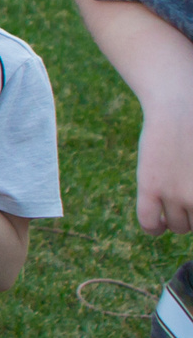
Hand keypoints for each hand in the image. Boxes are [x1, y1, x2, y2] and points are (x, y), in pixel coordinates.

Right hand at [138, 100, 192, 233]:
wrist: (181, 110)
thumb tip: (191, 202)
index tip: (191, 204)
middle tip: (189, 196)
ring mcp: (176, 195)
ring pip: (178, 227)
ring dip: (177, 219)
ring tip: (174, 203)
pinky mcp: (151, 188)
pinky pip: (149, 223)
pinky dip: (153, 228)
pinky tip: (157, 223)